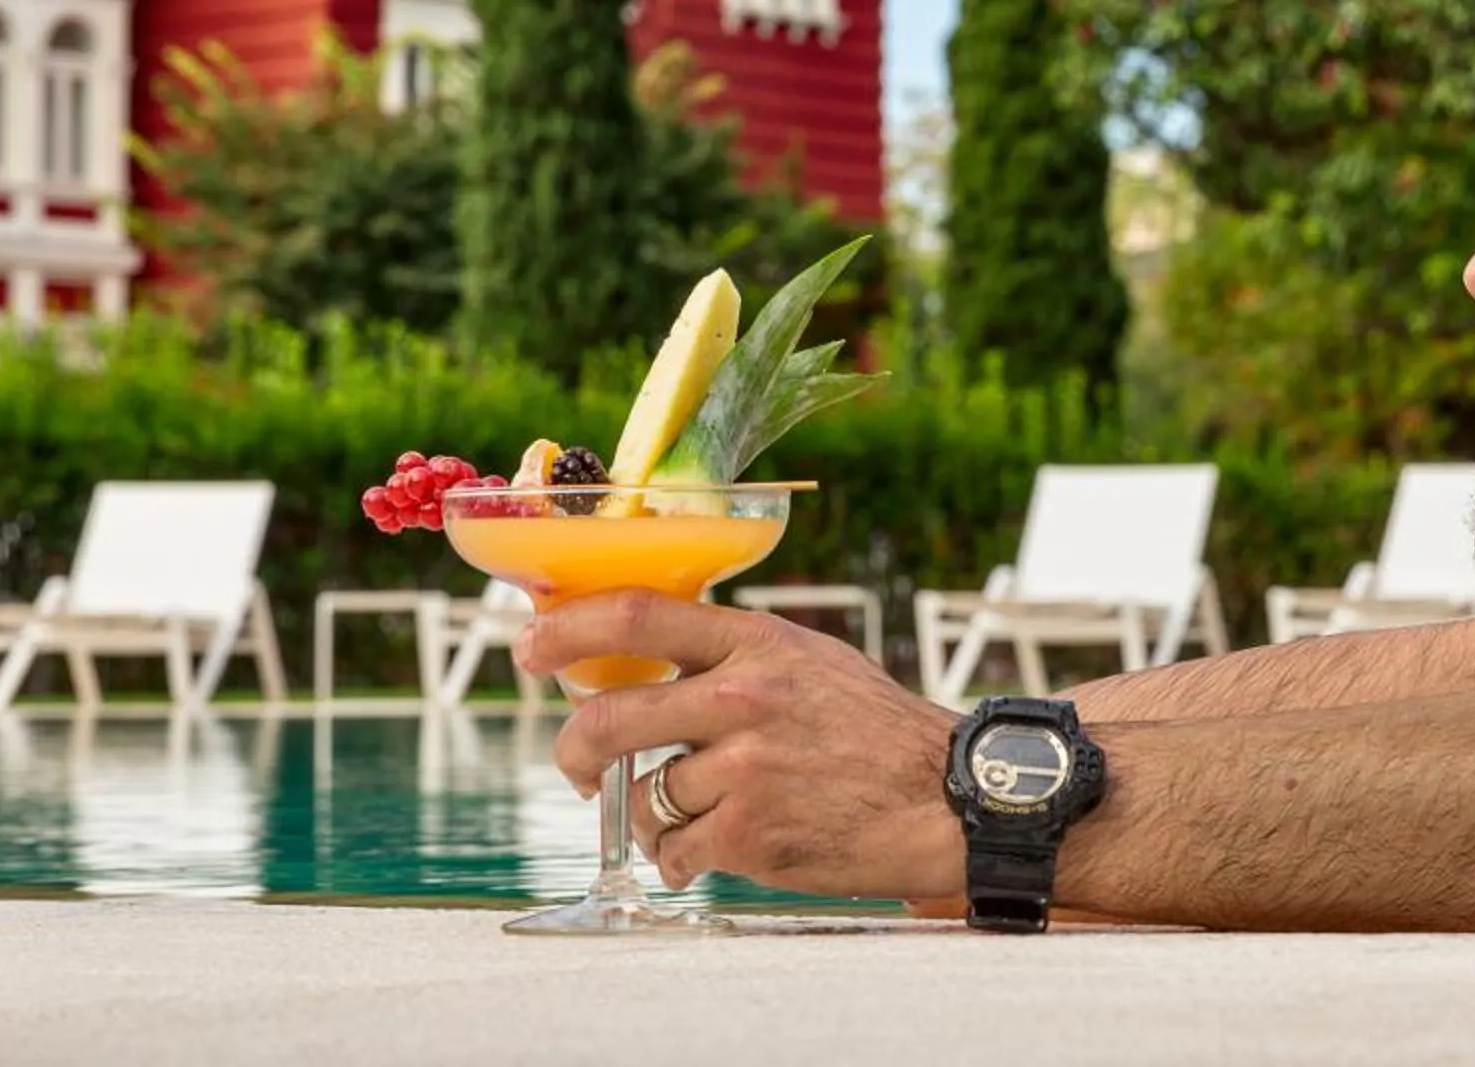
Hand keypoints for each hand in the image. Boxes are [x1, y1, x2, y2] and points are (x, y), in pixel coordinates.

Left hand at [517, 592, 963, 900]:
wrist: (945, 800)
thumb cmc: (874, 732)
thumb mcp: (808, 662)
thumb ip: (735, 656)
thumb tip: (649, 656)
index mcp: (757, 644)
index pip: (638, 616)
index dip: (568, 628)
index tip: (529, 645)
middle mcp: (743, 698)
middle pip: (610, 716)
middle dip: (571, 748)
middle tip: (572, 763)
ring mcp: (744, 768)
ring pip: (643, 795)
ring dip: (649, 815)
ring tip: (690, 816)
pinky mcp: (749, 834)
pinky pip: (673, 850)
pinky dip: (680, 858)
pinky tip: (711, 850)